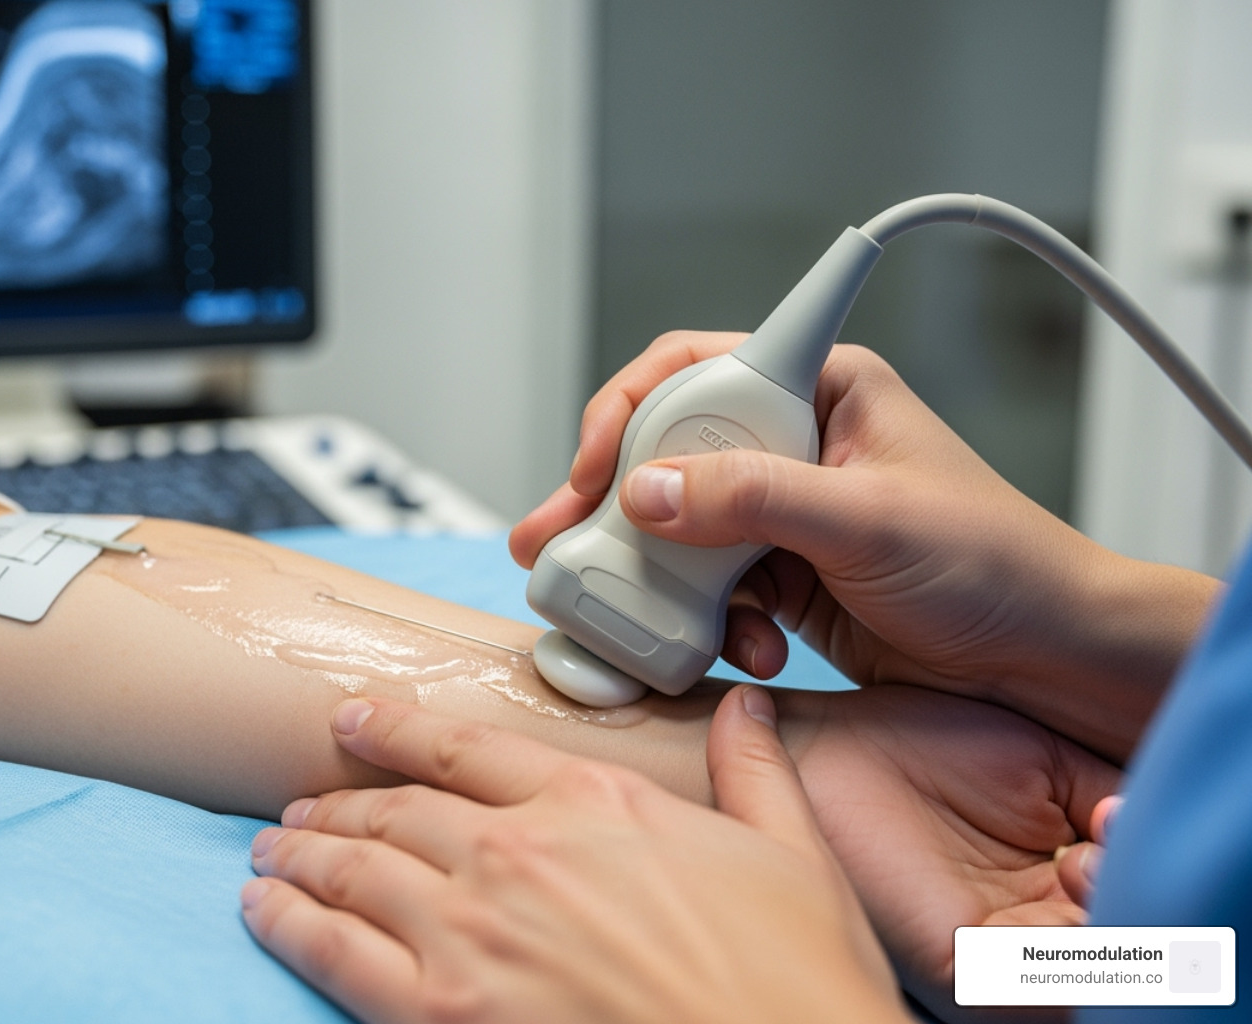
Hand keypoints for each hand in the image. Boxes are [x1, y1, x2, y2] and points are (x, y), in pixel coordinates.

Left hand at [241, 689, 911, 1023]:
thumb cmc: (797, 980)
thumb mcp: (793, 856)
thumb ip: (753, 768)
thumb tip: (746, 704)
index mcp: (594, 802)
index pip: (466, 747)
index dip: (398, 728)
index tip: (354, 717)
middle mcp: (519, 852)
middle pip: (397, 810)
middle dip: (338, 802)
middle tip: (298, 805)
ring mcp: (474, 932)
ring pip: (356, 871)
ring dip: (303, 856)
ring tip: (270, 852)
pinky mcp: (446, 1013)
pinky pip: (338, 954)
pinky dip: (291, 925)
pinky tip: (265, 911)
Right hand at [512, 333, 1217, 758]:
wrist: (1042, 656)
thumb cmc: (992, 565)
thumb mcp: (866, 521)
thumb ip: (753, 499)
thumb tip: (644, 493)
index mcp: (821, 390)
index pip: (695, 369)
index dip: (629, 411)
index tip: (594, 470)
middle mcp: (793, 443)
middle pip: (667, 452)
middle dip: (610, 504)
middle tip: (548, 541)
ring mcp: (784, 512)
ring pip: (678, 526)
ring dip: (650, 573)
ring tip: (616, 612)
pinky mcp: (782, 575)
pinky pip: (708, 586)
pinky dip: (707, 620)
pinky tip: (741, 648)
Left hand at [776, 685, 1120, 1021]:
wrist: (822, 745)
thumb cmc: (913, 741)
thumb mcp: (1039, 764)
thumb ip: (1108, 797)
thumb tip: (1150, 822)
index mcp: (1049, 887)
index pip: (1126, 899)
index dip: (1140, 860)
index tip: (1116, 811)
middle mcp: (1027, 934)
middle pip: (1122, 944)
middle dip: (1133, 892)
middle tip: (1105, 831)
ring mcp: (996, 960)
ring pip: (1097, 972)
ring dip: (1117, 915)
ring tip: (1086, 854)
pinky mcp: (961, 969)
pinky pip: (1049, 988)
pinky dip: (1085, 941)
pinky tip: (1075, 871)